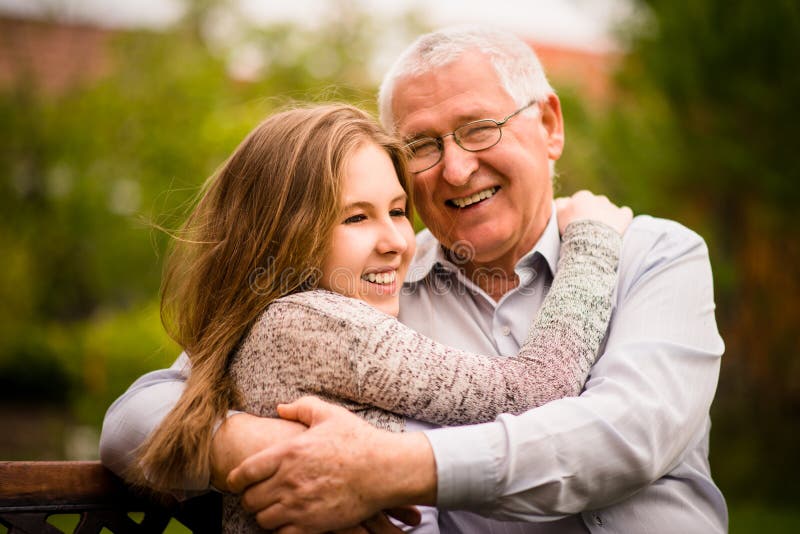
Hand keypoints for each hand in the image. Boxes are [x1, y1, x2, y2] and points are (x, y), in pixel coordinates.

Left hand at [226, 396, 435, 532]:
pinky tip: (288, 520)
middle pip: (249, 499)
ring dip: (264, 514)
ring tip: (271, 508)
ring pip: (263, 519)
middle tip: (255, 494)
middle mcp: (288, 480)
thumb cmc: (358, 441)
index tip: (236, 481)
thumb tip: (280, 407)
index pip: (244, 472)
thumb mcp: (330, 415)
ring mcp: (299, 505)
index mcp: (287, 453)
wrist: (384, 470)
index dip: (234, 478)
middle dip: (249, 497)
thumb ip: (302, 408)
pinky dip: (280, 529)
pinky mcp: (312, 524)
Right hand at [555, 190, 632, 234]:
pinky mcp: (623, 216)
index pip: (579, 201)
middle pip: (594, 204)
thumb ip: (558, 204)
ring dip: (606, 217)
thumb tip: (563, 200)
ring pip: (608, 209)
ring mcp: (612, 207)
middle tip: (587, 228)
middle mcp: (598, 198)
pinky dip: (622, 219)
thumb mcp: (557, 215)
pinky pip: (624, 213)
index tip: (575, 223)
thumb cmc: (571, 229)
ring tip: (600, 232)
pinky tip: (617, 227)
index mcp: (582, 196)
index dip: (577, 212)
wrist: (590, 241)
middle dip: (592, 213)